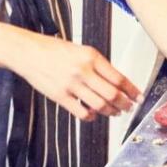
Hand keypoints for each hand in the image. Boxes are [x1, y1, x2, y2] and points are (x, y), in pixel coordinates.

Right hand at [10, 33, 141, 121]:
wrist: (28, 52)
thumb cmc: (53, 50)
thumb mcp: (80, 50)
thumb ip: (98, 65)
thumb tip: (116, 82)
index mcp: (91, 56)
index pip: (119, 77)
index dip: (132, 90)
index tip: (138, 96)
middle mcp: (83, 70)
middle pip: (112, 94)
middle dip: (125, 104)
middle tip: (129, 107)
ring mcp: (71, 84)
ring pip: (100, 105)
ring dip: (110, 111)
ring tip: (114, 112)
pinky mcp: (60, 96)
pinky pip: (81, 112)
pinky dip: (91, 116)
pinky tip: (92, 114)